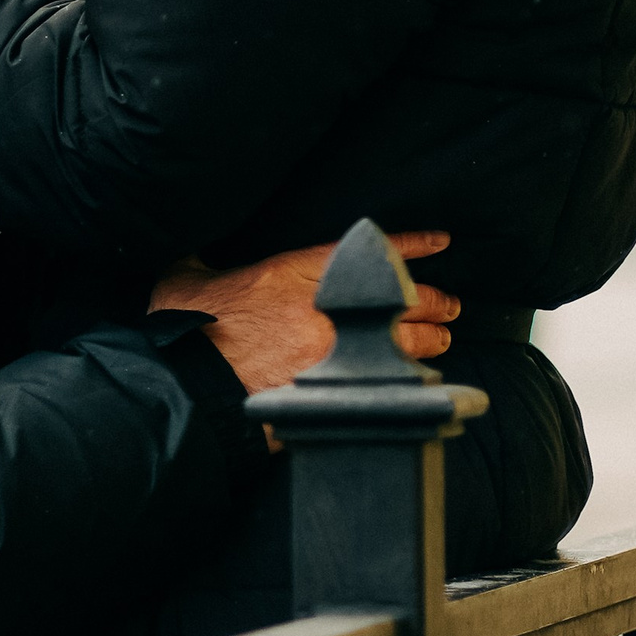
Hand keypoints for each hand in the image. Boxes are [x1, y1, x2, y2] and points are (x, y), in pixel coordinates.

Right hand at [153, 232, 459, 395]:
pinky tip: (417, 381)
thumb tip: (192, 253)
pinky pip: (389, 384)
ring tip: (442, 340)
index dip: (409, 245)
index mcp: (291, 274)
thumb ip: (201, 260)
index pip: (365, 251)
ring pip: (406, 345)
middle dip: (432, 302)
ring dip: (430, 342)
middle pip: (399, 300)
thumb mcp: (186, 278)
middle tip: (450, 305)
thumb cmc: (186, 330)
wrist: (191, 387)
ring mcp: (334, 354)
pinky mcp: (334, 393)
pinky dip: (408, 381)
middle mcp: (323, 310)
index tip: (440, 242)